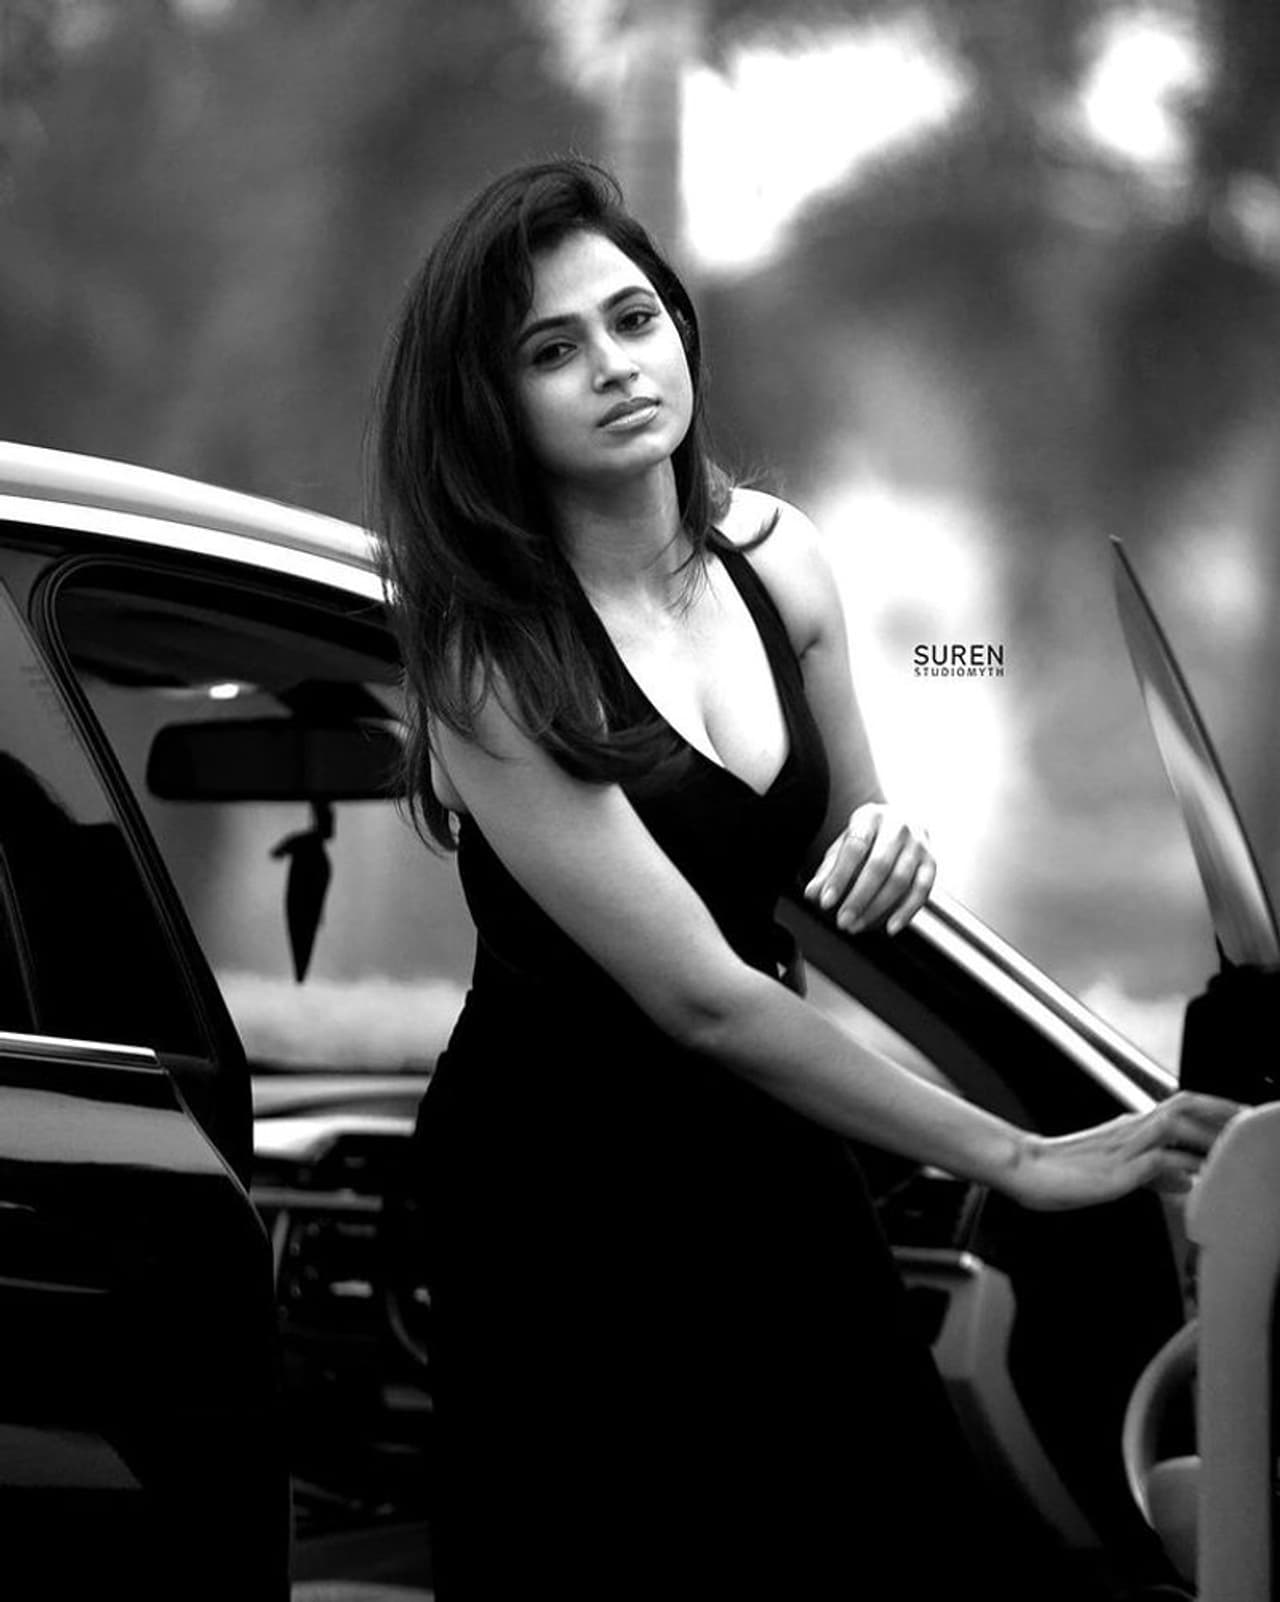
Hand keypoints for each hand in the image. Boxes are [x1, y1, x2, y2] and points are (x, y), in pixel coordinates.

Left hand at [803, 802, 934, 936]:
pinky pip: (922, 891)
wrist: (904, 820)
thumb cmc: (867, 838)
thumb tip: (812, 894)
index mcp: (871, 816)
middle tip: (841, 921)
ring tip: (857, 926)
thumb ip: (828, 869)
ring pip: (900, 881)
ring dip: (878, 908)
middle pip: (879, 866)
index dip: (839, 876)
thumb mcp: (844, 845)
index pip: (854, 847)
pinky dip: (907, 912)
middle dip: (858, 898)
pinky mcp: (932, 862)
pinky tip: (890, 928)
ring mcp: (919, 844)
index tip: (825, 902)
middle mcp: (899, 826)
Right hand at [1011, 1092, 1240, 1211]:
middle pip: (1185, 1104)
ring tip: (1231, 1146)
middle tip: (1249, 1120)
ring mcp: (1121, 1146)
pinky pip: (1154, 1160)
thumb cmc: (1061, 1172)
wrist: (1021, 1169)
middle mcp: (1130, 1129)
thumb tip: (1186, 1177)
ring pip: (1174, 1125)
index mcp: (1131, 1127)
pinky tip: (1194, 1176)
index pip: (1184, 1105)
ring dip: (1206, 1134)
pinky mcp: (1113, 1170)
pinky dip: (1179, 1164)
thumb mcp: (1119, 1172)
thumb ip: (1155, 1172)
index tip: (1244, 1118)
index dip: (1217, 1107)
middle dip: (1221, 1111)